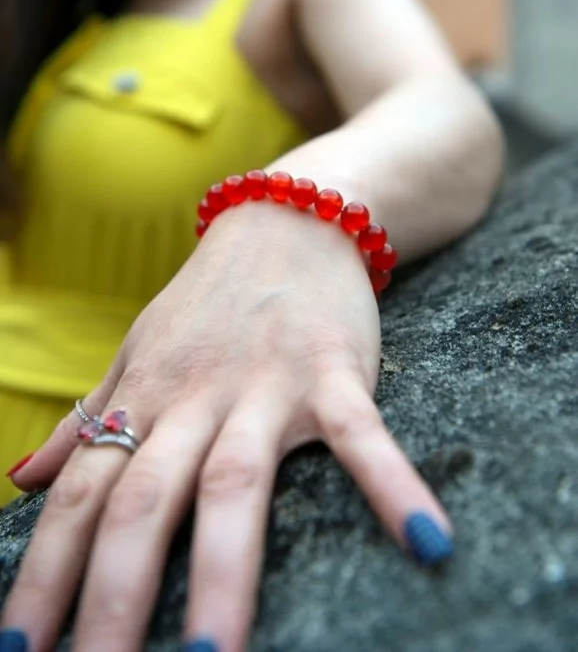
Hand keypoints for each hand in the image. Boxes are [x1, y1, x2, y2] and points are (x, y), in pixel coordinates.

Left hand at [2, 202, 452, 651]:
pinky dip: (389, 484)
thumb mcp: (138, 351)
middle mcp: (195, 398)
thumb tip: (20, 479)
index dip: (46, 572)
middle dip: (113, 594)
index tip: (22, 650)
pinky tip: (426, 542)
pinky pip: (358, 435)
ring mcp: (265, 386)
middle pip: (144, 501)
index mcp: (147, 398)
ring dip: (221, 570)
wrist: (284, 220)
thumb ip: (89, 416)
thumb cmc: (210, 299)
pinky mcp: (331, 373)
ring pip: (234, 482)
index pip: (81, 494)